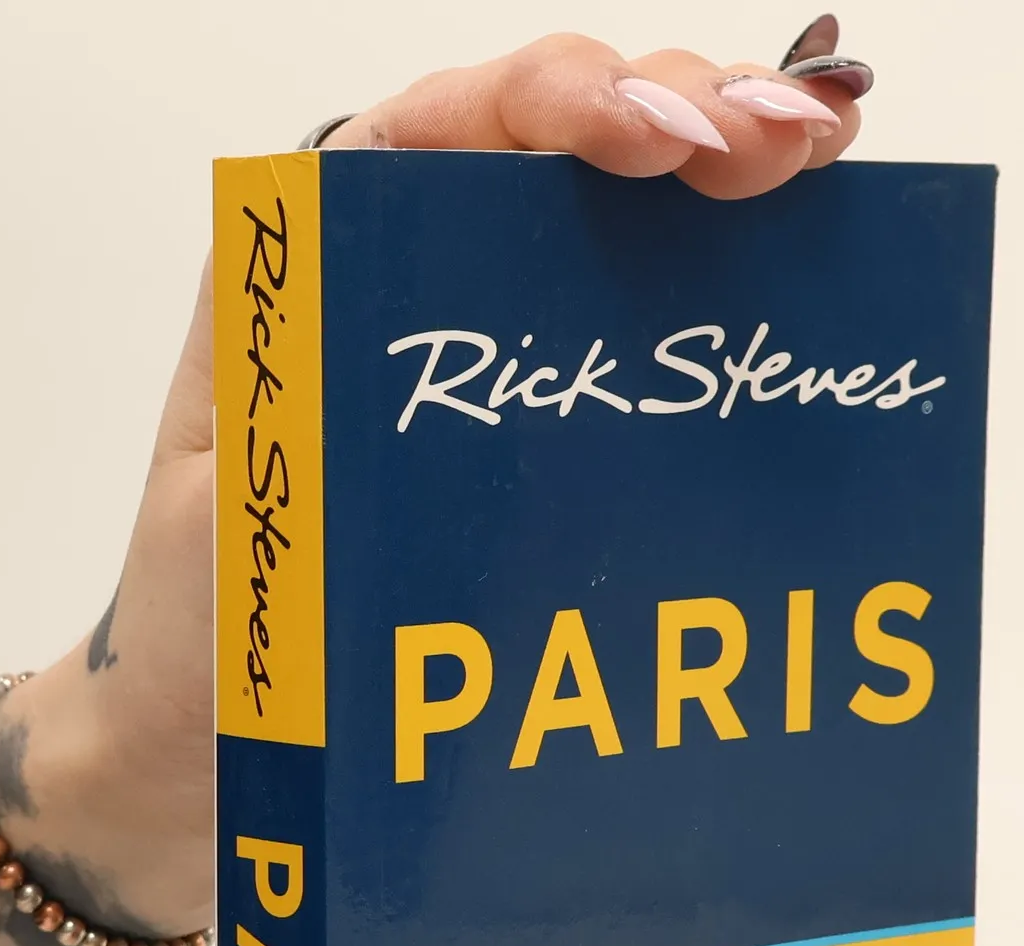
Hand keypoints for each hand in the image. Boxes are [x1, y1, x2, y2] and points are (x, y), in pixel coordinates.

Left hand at [2, 25, 872, 936]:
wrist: (206, 765)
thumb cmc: (206, 646)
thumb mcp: (233, 514)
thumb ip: (310, 408)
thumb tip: (458, 343)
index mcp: (318, 268)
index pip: (453, 126)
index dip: (568, 101)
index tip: (662, 142)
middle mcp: (408, 290)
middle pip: (563, 150)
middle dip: (683, 112)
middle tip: (783, 145)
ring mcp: (488, 363)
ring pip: (619, 225)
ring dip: (724, 172)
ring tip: (818, 161)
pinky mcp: (540, 449)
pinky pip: (642, 338)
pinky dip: (729, 290)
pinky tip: (808, 261)